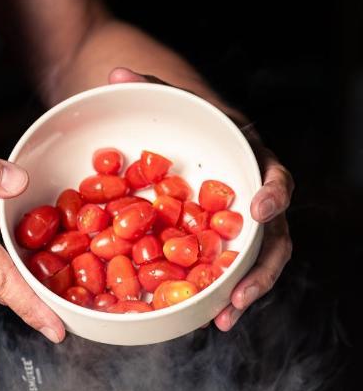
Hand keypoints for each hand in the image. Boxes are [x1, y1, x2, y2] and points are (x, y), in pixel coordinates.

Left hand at [109, 68, 292, 329]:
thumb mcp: (167, 99)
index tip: (258, 211)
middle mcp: (255, 197)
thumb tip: (114, 73)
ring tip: (224, 318)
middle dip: (261, 269)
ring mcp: (240, 226)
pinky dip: (222, 296)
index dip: (272, 196)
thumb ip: (147, 86)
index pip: (276, 178)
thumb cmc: (182, 119)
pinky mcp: (223, 245)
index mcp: (252, 160)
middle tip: (241, 292)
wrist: (183, 135)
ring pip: (257, 263)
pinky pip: (230, 273)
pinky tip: (209, 318)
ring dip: (245, 293)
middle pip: (274, 236)